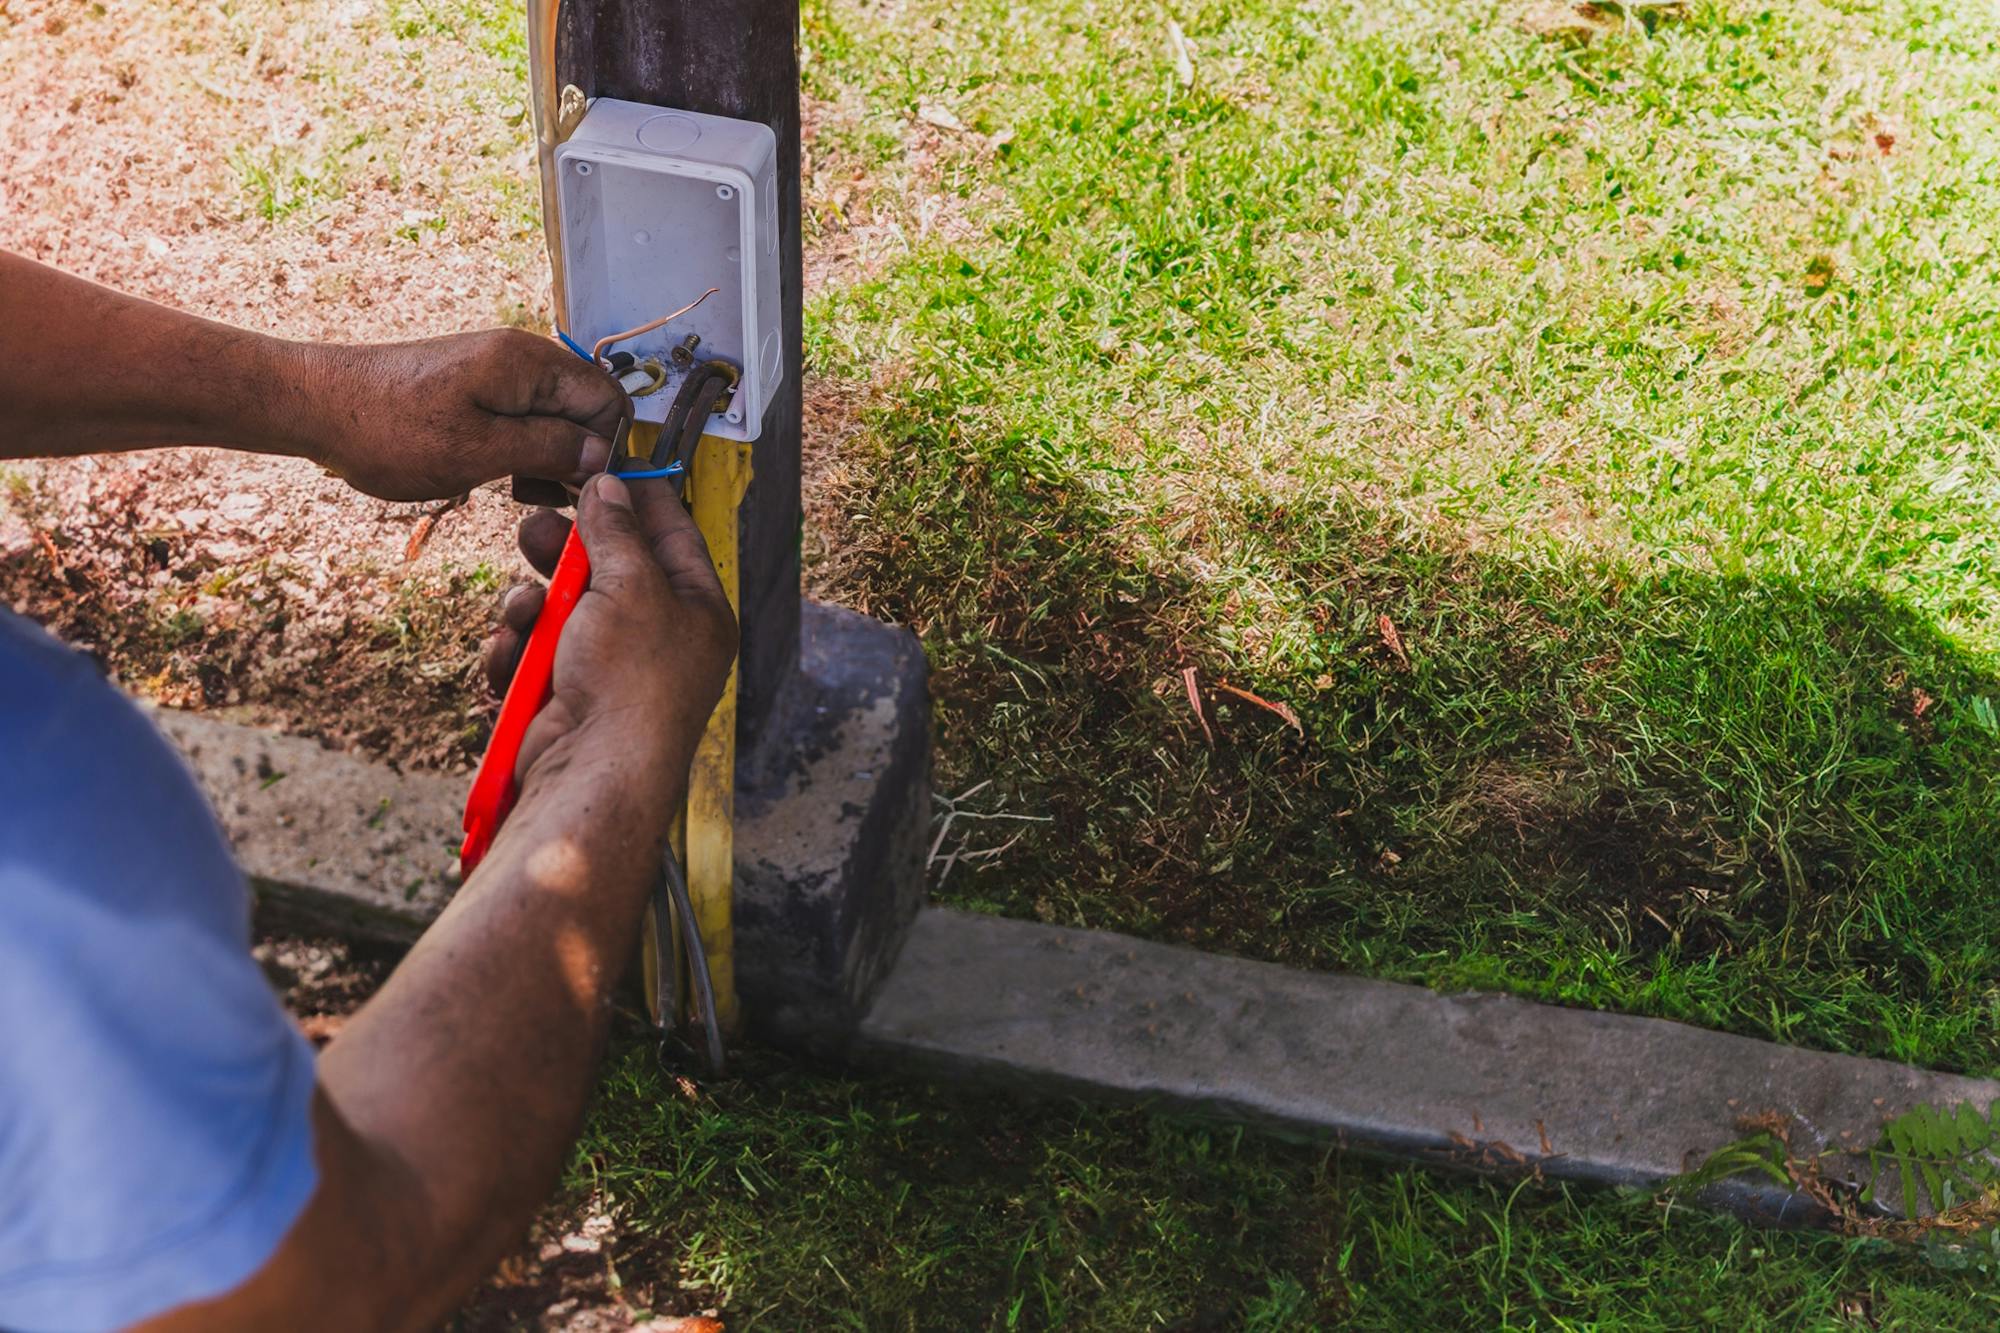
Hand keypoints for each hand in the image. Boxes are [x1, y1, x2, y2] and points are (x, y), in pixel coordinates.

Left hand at [296, 329, 627, 501]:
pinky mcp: (477, 389)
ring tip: (516, 490)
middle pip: (586, 409)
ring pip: (556, 419)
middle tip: (545, 496)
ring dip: (549, 460)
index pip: (609, 399)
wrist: (315, 405)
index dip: (610, 448)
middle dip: (578, 457)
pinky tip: (499, 477)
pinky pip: (524, 420)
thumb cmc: (389, 429)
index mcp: (530, 363)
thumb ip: (550, 449)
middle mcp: (522, 358)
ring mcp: (499, 372)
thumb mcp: (480, 451)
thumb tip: (605, 456)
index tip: (586, 491)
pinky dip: (523, 452)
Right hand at [483, 474, 735, 798]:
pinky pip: (532, 656)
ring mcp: (609, 670)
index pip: (673, 535)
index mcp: (696, 610)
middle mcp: (659, 638)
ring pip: (558, 612)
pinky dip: (516, 655)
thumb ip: (617, 532)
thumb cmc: (631, 680)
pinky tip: (512, 660)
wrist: (591, 771)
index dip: (639, 497)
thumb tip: (609, 487)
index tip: (606, 463)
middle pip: (607, 571)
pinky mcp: (565, 697)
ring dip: (531, 608)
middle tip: (533, 526)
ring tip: (523, 612)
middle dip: (564, 552)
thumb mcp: (632, 586)